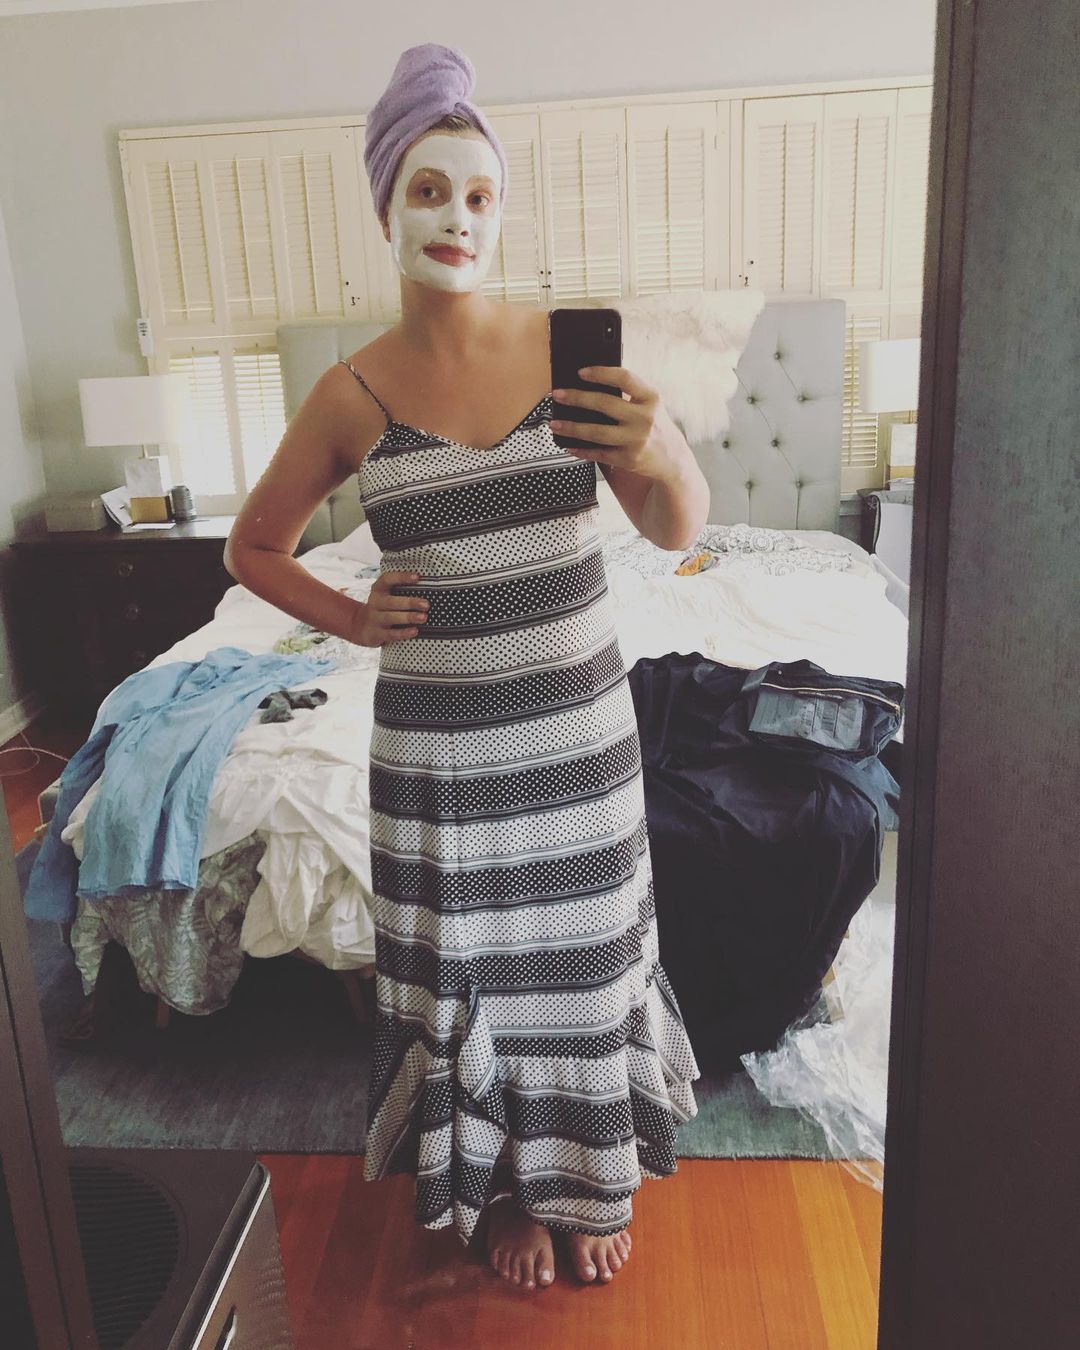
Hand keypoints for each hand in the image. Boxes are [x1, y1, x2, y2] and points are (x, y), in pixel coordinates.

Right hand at [350, 570, 428, 646]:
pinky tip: (414, 631)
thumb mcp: (385, 596)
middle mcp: (375, 602)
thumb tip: (426, 587)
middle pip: (391, 601)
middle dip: (410, 602)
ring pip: (391, 617)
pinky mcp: (376, 634)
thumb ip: (400, 590)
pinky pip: (391, 634)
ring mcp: (375, 619)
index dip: (401, 577)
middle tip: (426, 604)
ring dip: (408, 617)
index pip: (387, 579)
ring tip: (423, 617)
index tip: (417, 577)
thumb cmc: (381, 608)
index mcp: (378, 590)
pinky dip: (403, 633)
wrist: (360, 626)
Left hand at [550, 366, 678, 480]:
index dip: (601, 373)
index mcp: (651, 398)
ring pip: (597, 432)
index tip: (580, 372)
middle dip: (577, 398)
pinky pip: (599, 454)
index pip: (624, 378)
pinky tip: (567, 444)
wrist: (673, 459)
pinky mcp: (629, 459)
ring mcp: (636, 440)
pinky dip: (581, 450)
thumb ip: (628, 393)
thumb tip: (589, 383)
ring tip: (554, 424)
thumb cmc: (655, 425)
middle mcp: (645, 418)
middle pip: (604, 404)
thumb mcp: (650, 404)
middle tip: (557, 394)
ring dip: (572, 427)